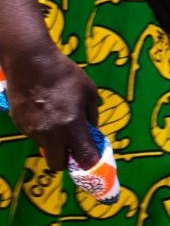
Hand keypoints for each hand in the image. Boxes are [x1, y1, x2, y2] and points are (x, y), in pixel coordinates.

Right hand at [2, 44, 99, 172]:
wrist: (30, 61)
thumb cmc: (65, 74)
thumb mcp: (89, 92)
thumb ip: (92, 116)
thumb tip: (92, 131)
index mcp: (72, 126)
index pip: (83, 159)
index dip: (90, 164)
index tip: (94, 161)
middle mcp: (50, 134)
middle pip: (57, 164)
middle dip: (66, 159)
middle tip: (72, 146)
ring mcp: (32, 130)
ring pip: (44, 148)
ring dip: (53, 142)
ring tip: (57, 118)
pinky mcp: (19, 124)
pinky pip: (34, 135)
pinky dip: (41, 130)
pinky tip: (44, 111)